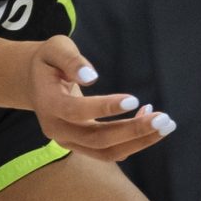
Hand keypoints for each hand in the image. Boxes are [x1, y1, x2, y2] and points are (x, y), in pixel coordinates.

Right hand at [24, 35, 170, 161]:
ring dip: (139, 141)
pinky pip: (110, 150)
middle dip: (133, 131)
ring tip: (165, 125)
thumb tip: (91, 76)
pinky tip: (148, 117)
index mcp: (47, 104)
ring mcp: (68, 142)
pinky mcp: (81, 145)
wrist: (34, 81)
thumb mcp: (54, 49)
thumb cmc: (49, 61)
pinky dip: (132, 140)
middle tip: (164, 119)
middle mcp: (56, 129)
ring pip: (107, 152)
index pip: (77, 112)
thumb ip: (71, 60)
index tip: (134, 99)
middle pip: (97, 139)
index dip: (105, 108)